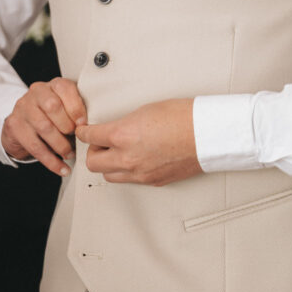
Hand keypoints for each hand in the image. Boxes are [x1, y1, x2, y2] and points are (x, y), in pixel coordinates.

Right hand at [1, 77, 86, 175]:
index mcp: (53, 85)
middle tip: (76, 138)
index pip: (64, 88)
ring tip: (70, 154)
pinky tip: (61, 168)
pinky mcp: (14, 125)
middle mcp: (36, 92)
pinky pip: (35, 146)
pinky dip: (51, 161)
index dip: (76, 108)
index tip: (84, 124)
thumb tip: (92, 128)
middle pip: (52, 106)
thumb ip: (77, 112)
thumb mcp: (65, 108)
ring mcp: (23, 108)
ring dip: (60, 145)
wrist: (22, 124)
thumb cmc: (50, 116)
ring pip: (44, 127)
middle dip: (67, 126)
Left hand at [76, 99, 201, 185]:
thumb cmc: (183, 117)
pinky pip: (130, 180)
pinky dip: (128, 171)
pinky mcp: (153, 181)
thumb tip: (116, 129)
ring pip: (109, 176)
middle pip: (93, 163)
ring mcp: (140, 173)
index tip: (84, 130)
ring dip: (109, 165)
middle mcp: (128, 157)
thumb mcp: (145, 110)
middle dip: (93, 151)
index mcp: (123, 135)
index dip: (84, 132)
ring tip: (117, 153)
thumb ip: (124, 123)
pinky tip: (135, 160)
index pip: (90, 137)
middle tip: (99, 143)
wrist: (207, 133)